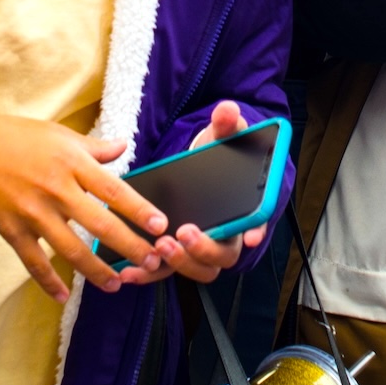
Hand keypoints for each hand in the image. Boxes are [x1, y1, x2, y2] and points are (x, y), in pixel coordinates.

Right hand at [0, 112, 165, 300]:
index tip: (159, 225)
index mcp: (71, 162)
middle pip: (99, 224)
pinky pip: (34, 262)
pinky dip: (48, 282)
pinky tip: (63, 297)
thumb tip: (123, 147)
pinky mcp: (11, 230)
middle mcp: (56, 189)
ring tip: (117, 284)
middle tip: (151, 260)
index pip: (113, 189)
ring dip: (96, 271)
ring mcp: (33, 212)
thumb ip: (93, 146)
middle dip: (128, 246)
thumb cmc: (13, 136)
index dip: (138, 209)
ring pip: (71, 250)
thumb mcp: (58, 133)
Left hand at [140, 101, 267, 285]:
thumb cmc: (218, 153)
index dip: (255, 232)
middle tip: (183, 233)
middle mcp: (227, 235)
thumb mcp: (223, 135)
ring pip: (197, 269)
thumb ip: (227, 124)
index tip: (249, 236)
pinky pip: (166, 271)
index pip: (257, 224)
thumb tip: (228, 110)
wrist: (201, 165)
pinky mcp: (178, 254)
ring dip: (178, 263)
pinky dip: (149, 274)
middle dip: (203, 249)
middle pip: (223, 256)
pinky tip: (129, 271)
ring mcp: (201, 248)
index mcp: (246, 209)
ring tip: (159, 247)